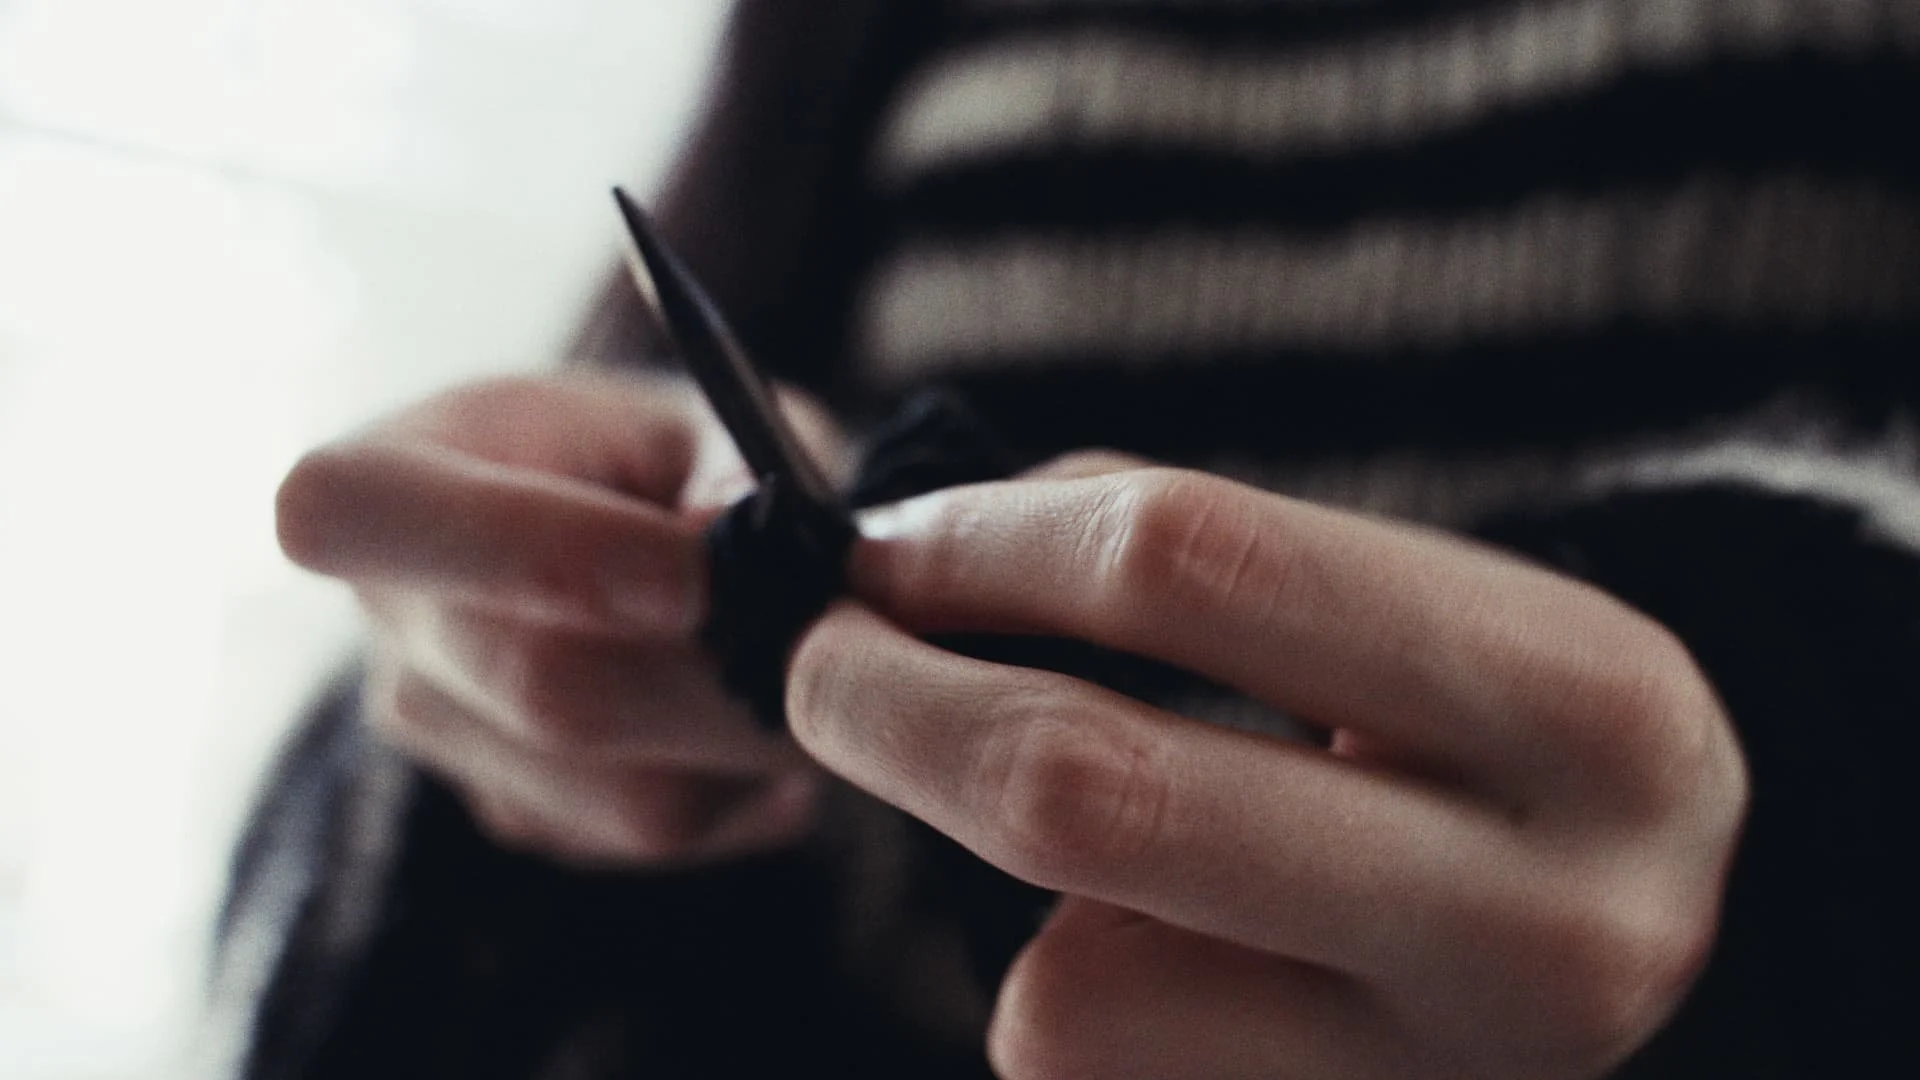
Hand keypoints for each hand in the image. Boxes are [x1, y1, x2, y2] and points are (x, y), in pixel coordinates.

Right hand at [276, 372, 846, 866]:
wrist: (652, 536)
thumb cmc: (669, 453)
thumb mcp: (711, 412)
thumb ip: (730, 463)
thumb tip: (729, 545)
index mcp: (387, 469)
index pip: (350, 514)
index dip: (529, 552)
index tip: (692, 571)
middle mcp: (386, 615)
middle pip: (538, 684)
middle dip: (722, 672)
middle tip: (840, 636)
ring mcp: (445, 733)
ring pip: (624, 789)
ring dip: (757, 738)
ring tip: (821, 666)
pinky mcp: (519, 813)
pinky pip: (656, 832)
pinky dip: (745, 783)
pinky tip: (760, 716)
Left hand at [787, 458, 1748, 1078]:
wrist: (1664, 931)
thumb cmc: (1498, 735)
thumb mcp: (1421, 610)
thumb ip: (1191, 566)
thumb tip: (924, 552)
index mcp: (1574, 707)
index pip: (1189, 565)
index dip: (986, 542)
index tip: (880, 544)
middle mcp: (1532, 922)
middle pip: (1084, 790)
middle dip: (889, 707)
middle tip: (819, 660)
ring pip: (1059, 990)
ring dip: (1002, 883)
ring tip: (1097, 827)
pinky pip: (1081, 1064)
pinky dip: (1063, 984)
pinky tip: (1163, 941)